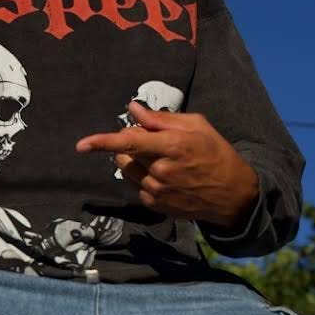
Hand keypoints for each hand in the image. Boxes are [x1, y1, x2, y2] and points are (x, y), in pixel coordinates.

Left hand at [76, 102, 258, 227]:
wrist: (233, 195)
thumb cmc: (217, 153)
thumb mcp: (197, 127)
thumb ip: (161, 119)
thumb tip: (132, 109)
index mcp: (172, 147)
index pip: (129, 142)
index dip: (102, 142)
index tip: (81, 145)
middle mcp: (161, 171)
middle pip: (122, 155)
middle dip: (128, 145)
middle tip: (150, 142)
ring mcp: (157, 191)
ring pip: (126, 170)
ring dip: (134, 161)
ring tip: (159, 159)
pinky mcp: (155, 205)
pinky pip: (134, 186)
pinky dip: (141, 177)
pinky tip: (163, 175)